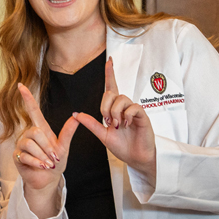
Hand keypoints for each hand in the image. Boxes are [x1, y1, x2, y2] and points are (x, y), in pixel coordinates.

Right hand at [13, 84, 78, 217]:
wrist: (47, 180)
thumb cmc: (55, 162)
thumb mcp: (64, 148)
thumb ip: (68, 132)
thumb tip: (76, 116)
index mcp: (41, 129)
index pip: (33, 111)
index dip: (27, 98)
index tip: (21, 86)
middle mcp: (29, 134)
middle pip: (35, 131)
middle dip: (47, 146)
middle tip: (54, 157)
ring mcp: (21, 145)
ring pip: (30, 143)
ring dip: (42, 156)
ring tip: (48, 163)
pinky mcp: (17, 156)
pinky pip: (26, 156)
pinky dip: (37, 162)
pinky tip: (42, 166)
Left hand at [74, 57, 156, 182]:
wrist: (135, 158)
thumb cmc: (122, 146)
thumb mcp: (102, 135)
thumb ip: (91, 124)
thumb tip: (76, 114)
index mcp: (114, 109)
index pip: (111, 88)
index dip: (110, 74)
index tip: (109, 60)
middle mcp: (124, 107)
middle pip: (111, 93)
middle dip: (105, 107)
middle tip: (108, 122)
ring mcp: (134, 110)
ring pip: (121, 99)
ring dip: (115, 112)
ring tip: (117, 125)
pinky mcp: (142, 115)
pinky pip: (133, 107)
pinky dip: (126, 115)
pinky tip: (126, 124)